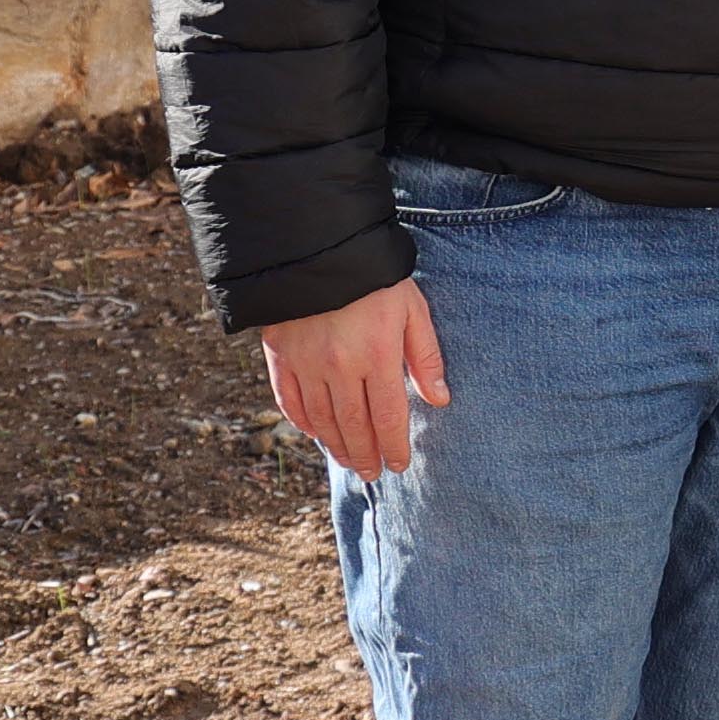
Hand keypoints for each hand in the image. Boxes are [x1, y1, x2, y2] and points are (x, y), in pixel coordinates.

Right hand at [260, 279, 448, 478]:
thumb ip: (425, 356)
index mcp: (377, 355)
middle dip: (366, 454)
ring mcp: (306, 362)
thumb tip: (439, 400)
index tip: (399, 464)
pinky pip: (289, 398)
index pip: (389, 416)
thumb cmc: (375, 276)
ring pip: (322, 418)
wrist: (316, 245)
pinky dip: (303, 421)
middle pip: (354, 425)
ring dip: (337, 445)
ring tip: (350, 461)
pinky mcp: (279, 353)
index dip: (394, 445)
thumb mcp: (412, 309)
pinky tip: (316, 433)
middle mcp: (339, 366)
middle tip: (373, 474)